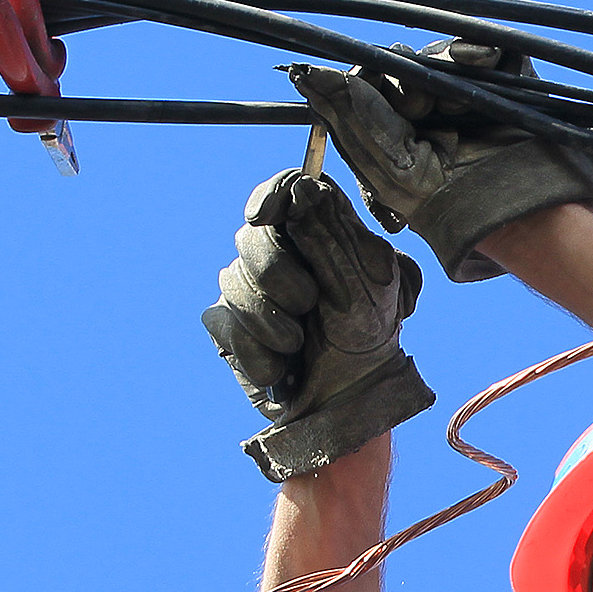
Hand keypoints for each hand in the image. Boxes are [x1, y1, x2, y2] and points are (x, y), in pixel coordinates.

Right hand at [203, 167, 434, 481]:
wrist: (350, 403)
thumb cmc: (369, 338)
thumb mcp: (369, 281)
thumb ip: (335, 232)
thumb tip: (301, 190)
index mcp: (321, 233)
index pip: (287, 188)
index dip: (272, 194)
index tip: (267, 216)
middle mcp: (282, 254)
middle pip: (253, 234)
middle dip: (278, 273)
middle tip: (310, 305)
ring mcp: (253, 289)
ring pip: (232, 279)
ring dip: (272, 320)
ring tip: (301, 346)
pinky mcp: (231, 327)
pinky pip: (222, 321)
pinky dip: (256, 350)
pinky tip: (282, 368)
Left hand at [288, 39, 592, 282]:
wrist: (523, 216)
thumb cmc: (452, 206)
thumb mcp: (390, 169)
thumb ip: (353, 119)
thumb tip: (310, 74)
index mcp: (391, 127)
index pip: (366, 81)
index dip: (370, 83)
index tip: (386, 105)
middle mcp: (424, 106)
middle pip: (400, 62)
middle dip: (407, 79)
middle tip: (421, 110)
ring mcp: (464, 92)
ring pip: (438, 53)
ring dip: (442, 69)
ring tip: (462, 104)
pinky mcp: (503, 80)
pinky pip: (483, 45)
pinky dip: (477, 46)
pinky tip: (479, 60)